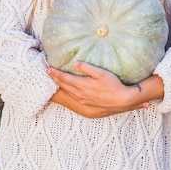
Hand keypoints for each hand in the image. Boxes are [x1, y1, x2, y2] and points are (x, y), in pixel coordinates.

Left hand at [47, 61, 162, 118]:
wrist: (122, 100)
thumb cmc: (113, 85)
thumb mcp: (101, 73)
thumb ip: (87, 68)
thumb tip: (75, 63)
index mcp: (81, 85)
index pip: (64, 78)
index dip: (55, 73)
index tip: (49, 68)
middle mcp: (79, 94)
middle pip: (63, 85)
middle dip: (55, 79)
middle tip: (48, 73)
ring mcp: (82, 101)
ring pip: (67, 93)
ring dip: (59, 86)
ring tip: (54, 81)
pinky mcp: (86, 105)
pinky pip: (72, 98)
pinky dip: (66, 93)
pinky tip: (66, 91)